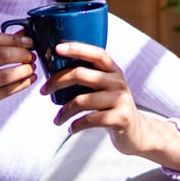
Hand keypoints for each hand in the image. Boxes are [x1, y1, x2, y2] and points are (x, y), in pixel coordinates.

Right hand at [0, 32, 35, 154]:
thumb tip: (21, 34)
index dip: (14, 38)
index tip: (27, 41)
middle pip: (0, 56)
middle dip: (21, 54)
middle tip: (31, 55)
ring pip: (5, 76)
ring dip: (24, 70)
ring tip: (31, 68)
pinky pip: (4, 92)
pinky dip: (20, 85)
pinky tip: (28, 80)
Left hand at [42, 42, 179, 171]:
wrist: (136, 132)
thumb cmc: (111, 107)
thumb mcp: (105, 88)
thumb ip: (89, 77)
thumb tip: (54, 71)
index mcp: (113, 70)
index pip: (96, 53)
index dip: (77, 48)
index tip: (57, 48)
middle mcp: (118, 81)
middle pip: (81, 74)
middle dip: (57, 81)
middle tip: (43, 91)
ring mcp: (121, 99)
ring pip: (81, 100)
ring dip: (64, 111)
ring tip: (57, 119)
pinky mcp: (121, 118)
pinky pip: (90, 119)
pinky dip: (76, 125)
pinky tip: (70, 128)